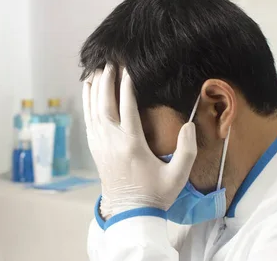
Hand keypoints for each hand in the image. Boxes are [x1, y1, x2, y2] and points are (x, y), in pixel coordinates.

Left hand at [82, 64, 197, 218]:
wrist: (130, 213)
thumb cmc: (156, 194)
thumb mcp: (178, 176)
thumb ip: (187, 150)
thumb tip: (189, 126)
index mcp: (132, 144)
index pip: (127, 107)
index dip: (126, 86)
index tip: (127, 69)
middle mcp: (112, 141)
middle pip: (105, 104)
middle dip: (107, 81)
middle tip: (110, 63)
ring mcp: (101, 145)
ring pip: (93, 110)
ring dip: (94, 89)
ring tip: (96, 70)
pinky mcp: (95, 148)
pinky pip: (88, 120)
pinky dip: (87, 103)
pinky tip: (88, 91)